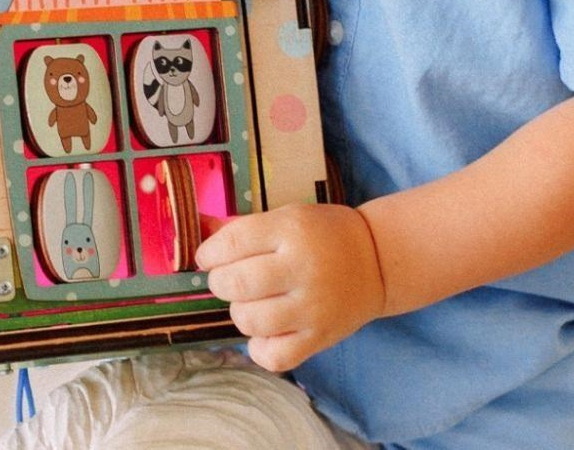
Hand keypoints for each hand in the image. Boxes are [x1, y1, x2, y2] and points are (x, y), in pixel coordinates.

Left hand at [195, 203, 384, 372]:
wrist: (377, 260)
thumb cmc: (323, 235)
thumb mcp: (286, 217)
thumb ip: (240, 227)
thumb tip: (196, 227)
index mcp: (291, 230)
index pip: (231, 243)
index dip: (208, 253)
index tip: (208, 257)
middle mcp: (302, 268)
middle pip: (235, 283)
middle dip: (220, 282)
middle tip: (230, 279)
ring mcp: (312, 307)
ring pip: (249, 321)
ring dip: (239, 312)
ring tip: (252, 302)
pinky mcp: (320, 338)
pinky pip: (274, 356)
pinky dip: (259, 347)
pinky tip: (265, 331)